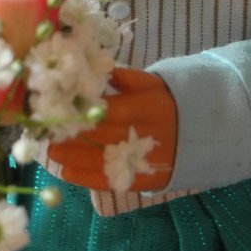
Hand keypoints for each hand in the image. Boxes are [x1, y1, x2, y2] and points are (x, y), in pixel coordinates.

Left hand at [48, 67, 177, 191]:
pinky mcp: (145, 181)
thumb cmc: (168, 101)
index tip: (58, 110)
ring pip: (103, 161)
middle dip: (72, 136)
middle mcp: (146, 136)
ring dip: (73, 158)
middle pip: (102, 137)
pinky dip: (87, 178)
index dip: (82, 113)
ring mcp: (145, 161)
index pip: (110, 111)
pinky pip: (113, 182)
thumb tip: (97, 68)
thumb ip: (126, 78)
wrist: (202, 133)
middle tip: (48, 132)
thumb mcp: (153, 83)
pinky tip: (66, 172)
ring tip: (51, 152)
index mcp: (148, 107)